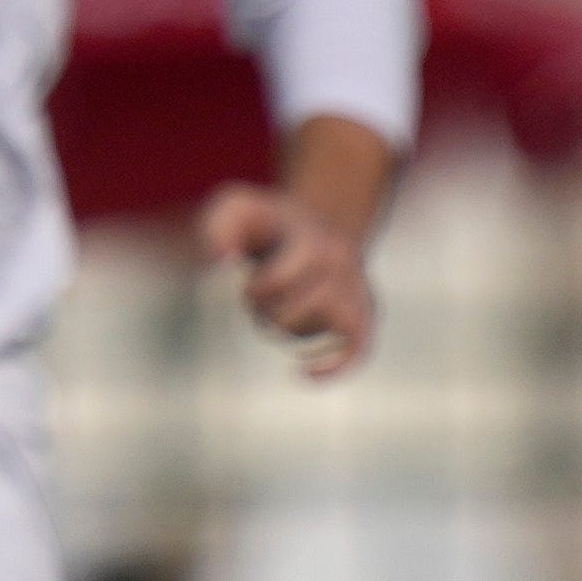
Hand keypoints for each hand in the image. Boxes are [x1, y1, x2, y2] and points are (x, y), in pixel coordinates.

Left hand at [196, 180, 375, 378]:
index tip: (247, 281)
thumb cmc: (264, 220)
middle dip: (267, 311)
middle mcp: (342, 265)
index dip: (256, 289)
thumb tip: (219, 261)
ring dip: (291, 328)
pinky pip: (360, 348)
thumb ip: (217, 226)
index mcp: (312, 240)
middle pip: (298, 310)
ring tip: (278, 312)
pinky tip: (305, 374)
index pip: (280, 280)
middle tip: (258, 298)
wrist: (314, 220)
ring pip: (325, 330)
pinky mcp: (364, 313)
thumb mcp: (236, 207)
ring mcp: (357, 290)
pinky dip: (336, 365)